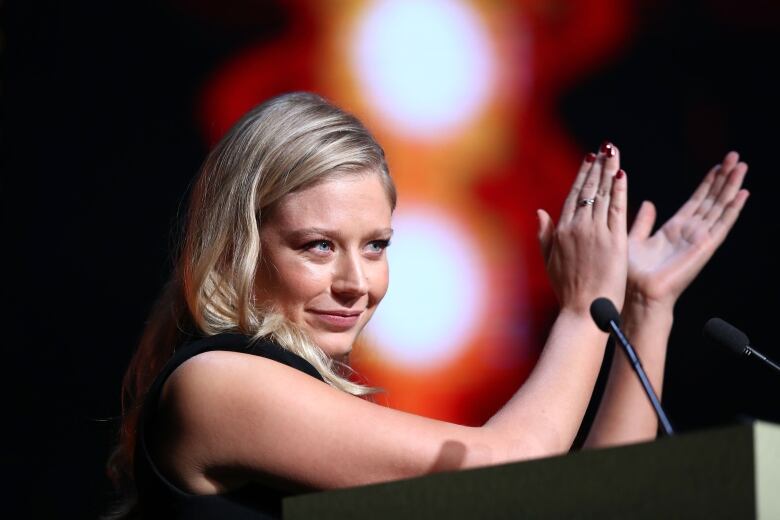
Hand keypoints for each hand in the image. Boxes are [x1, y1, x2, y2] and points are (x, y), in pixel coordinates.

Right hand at [537, 143, 627, 314]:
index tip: (589, 160)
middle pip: (589, 190)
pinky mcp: (614, 240)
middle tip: (605, 147)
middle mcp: (577, 227)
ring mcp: (596, 233)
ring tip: (614, 153)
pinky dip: (620, 191)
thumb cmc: (567, 290)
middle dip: (597, 166)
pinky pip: (618, 209)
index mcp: (561, 231)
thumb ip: (545, 235)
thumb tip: (540, 212)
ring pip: (604, 195)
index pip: (574, 196)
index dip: (582, 176)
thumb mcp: (550, 261)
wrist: (584, 310)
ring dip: (609, 171)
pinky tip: (623, 175)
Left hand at [626, 151, 748, 307]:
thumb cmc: (631, 274)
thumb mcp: (634, 239)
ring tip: (742, 166)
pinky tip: (742, 194)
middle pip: (711, 200)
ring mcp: (699, 240)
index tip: (718, 165)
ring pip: (719, 207)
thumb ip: (643, 222)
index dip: (707, 184)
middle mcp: (690, 233)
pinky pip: (721, 225)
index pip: (696, 201)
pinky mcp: (703, 247)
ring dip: (731, 187)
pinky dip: (732, 209)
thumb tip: (648, 203)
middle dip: (723, 178)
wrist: (636, 294)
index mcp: (674, 230)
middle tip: (735, 156)